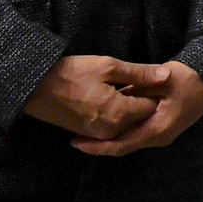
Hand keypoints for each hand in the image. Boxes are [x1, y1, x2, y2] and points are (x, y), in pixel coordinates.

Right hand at [23, 55, 164, 140]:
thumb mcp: (108, 66)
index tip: (147, 77)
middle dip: (142, 101)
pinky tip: (110, 96)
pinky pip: (112, 127)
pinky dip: (116, 114)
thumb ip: (140, 74)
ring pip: (126, 123)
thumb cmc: (72, 73)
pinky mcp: (88, 134)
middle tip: (135, 80)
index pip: (151, 107)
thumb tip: (166, 76)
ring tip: (121, 86)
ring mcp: (98, 135)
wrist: (35, 88)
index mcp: (119, 114)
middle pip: (140, 118)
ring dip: (129, 108)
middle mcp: (111, 130)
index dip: (153, 91)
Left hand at [71, 59, 202, 156]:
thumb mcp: (162, 79)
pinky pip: (135, 135)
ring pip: (128, 142)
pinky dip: (119, 133)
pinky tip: (107, 124)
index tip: (76, 142)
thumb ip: (138, 88)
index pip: (121, 144)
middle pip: (122, 147)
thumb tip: (115, 95)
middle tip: (74, 138)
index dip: (97, 146)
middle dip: (98, 145)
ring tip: (85, 132)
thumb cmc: (190, 78)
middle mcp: (158, 137)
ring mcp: (160, 135)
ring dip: (107, 139)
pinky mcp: (161, 128)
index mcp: (157, 129)